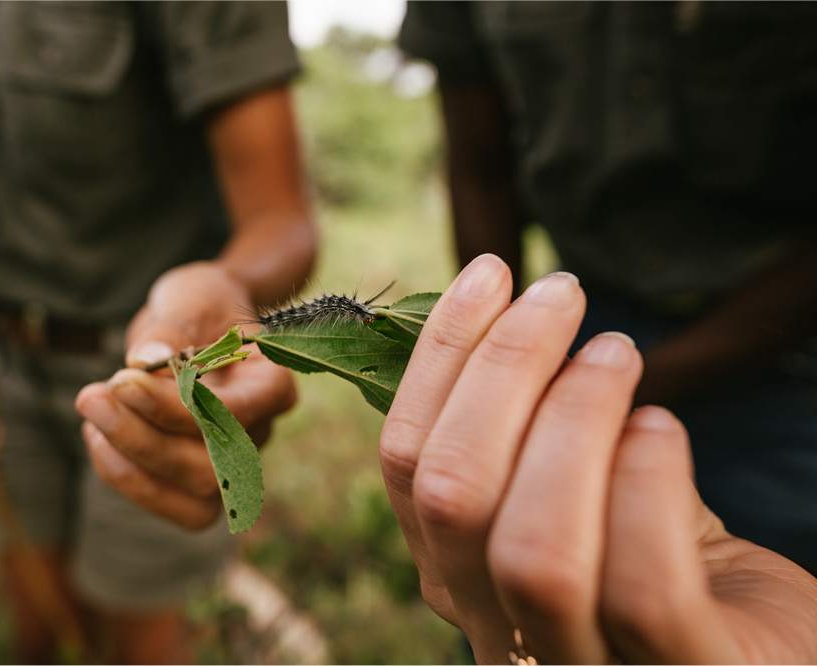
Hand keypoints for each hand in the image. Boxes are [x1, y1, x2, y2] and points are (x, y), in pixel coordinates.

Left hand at [76, 261, 296, 528]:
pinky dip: (127, 477)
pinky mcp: (198, 478)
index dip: (177, 408)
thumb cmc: (202, 305)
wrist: (199, 321)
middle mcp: (260, 430)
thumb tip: (145, 361)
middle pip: (214, 465)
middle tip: (92, 396)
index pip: (235, 414)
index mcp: (273, 383)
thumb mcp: (191, 299)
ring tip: (92, 414)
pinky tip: (98, 436)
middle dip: (146, 441)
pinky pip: (170, 501)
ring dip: (133, 463)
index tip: (123, 380)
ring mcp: (233, 461)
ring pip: (195, 495)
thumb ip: (174, 328)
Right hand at [379, 254, 816, 663]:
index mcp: (460, 576)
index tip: (489, 276)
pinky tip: (662, 428)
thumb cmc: (678, 567)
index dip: (440, 357)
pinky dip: (646, 484)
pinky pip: (642, 588)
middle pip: (454, 495)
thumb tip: (513, 311)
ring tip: (616, 353)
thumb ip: (540, 437)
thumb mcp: (588, 497)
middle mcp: (498, 633)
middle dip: (502, 369)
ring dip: (572, 420)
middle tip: (561, 295)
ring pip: (534, 551)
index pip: (408, 464)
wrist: (773, 662)